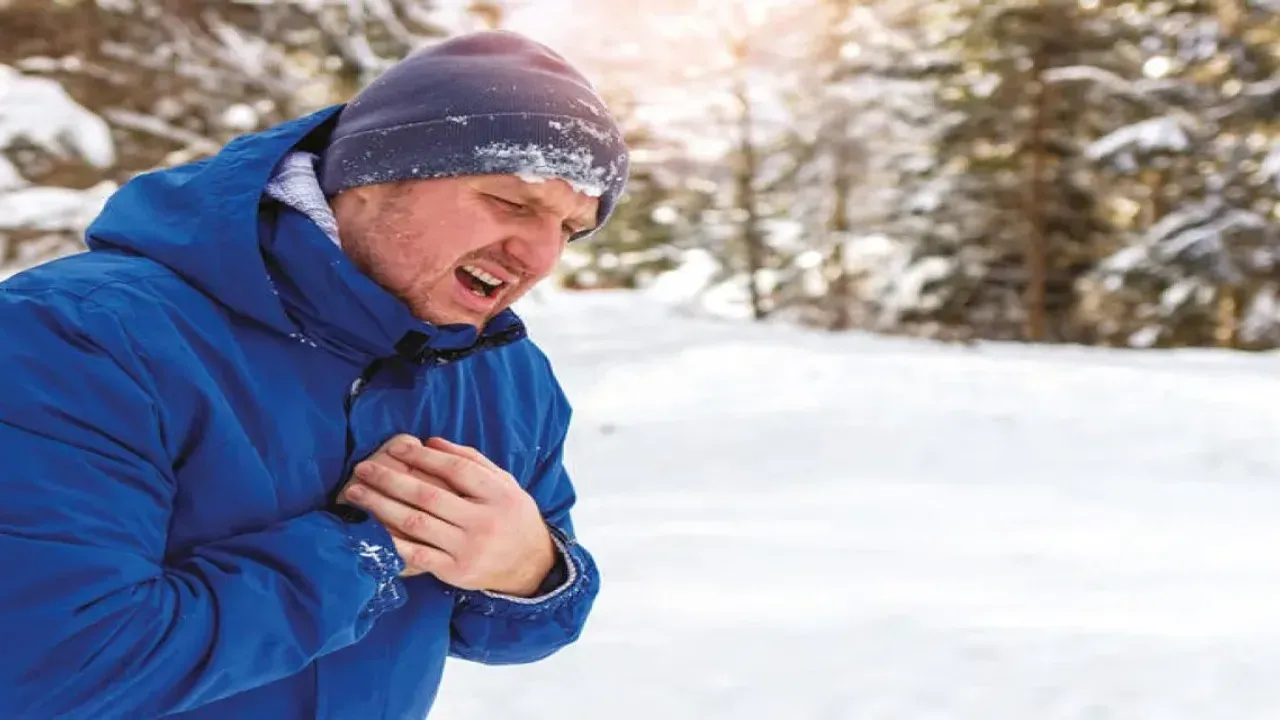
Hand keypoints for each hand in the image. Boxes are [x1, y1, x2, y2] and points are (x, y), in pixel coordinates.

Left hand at [342, 434, 555, 596]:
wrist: (531, 566)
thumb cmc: (512, 517)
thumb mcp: (504, 483)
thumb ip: (472, 461)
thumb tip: (431, 442)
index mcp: (498, 494)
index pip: (456, 470)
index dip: (423, 457)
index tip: (396, 447)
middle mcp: (484, 521)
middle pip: (428, 496)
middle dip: (390, 480)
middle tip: (363, 469)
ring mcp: (469, 549)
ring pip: (417, 523)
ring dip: (381, 506)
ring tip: (357, 494)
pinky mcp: (456, 572)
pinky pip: (417, 555)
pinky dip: (392, 541)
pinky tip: (370, 529)